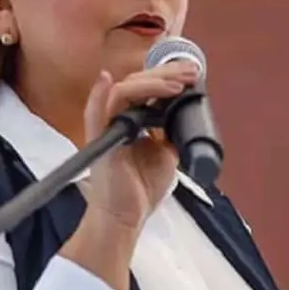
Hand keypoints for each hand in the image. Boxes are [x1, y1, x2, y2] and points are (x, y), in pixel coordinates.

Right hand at [81, 60, 199, 231]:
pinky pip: (96, 112)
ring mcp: (107, 127)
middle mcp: (118, 117)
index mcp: (133, 118)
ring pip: (123, 91)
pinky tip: (106, 80)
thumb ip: (169, 131)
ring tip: (177, 85)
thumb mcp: (166, 153)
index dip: (170, 76)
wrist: (126, 217)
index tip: (193, 74)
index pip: (149, 87)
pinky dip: (98, 94)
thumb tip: (182, 115)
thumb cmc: (140, 189)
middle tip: (190, 72)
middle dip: (167, 73)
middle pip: (138, 82)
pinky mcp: (99, 140)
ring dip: (151, 83)